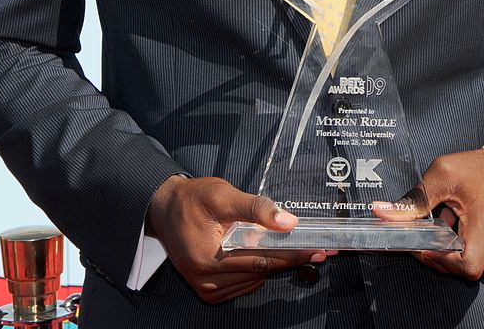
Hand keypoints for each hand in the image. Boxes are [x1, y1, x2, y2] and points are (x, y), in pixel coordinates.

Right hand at [145, 175, 329, 303]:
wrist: (165, 207)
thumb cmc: (191, 199)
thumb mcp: (223, 195)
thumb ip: (256, 208)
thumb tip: (287, 221)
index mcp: (208, 260)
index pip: (262, 260)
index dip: (293, 254)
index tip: (317, 250)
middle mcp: (207, 281)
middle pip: (261, 272)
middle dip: (287, 257)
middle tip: (311, 245)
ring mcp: (207, 288)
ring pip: (254, 279)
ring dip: (269, 262)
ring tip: (278, 241)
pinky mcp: (209, 289)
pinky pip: (244, 282)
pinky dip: (255, 267)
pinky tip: (256, 250)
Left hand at [416, 146, 483, 278]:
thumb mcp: (444, 174)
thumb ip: (414, 199)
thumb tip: (382, 212)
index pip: (467, 267)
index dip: (442, 261)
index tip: (427, 246)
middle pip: (461, 268)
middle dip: (441, 250)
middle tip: (437, 222)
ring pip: (469, 266)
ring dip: (453, 249)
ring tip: (453, 219)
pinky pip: (480, 261)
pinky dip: (466, 248)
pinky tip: (464, 225)